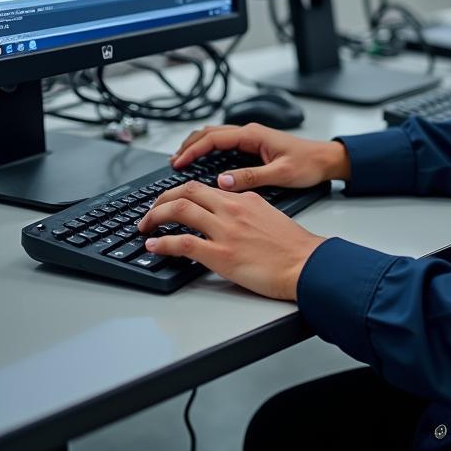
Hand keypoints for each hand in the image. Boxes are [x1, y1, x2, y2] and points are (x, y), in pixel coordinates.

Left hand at [136, 180, 326, 300]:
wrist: (306, 263)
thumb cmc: (292, 245)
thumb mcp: (268, 214)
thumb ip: (245, 208)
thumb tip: (226, 211)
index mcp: (242, 198)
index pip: (201, 187)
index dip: (178, 192)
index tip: (168, 201)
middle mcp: (231, 209)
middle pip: (186, 192)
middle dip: (161, 200)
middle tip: (150, 212)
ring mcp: (225, 231)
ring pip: (180, 210)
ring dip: (155, 217)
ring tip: (144, 227)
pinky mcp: (222, 255)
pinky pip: (184, 243)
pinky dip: (164, 243)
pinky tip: (153, 246)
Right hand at [171, 123, 350, 191]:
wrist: (326, 159)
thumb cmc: (308, 164)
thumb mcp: (280, 174)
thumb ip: (251, 177)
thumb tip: (223, 181)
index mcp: (254, 135)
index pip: (214, 138)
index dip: (193, 150)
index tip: (178, 163)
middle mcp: (250, 133)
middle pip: (210, 133)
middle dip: (188, 146)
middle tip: (173, 163)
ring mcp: (252, 137)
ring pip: (216, 135)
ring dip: (197, 145)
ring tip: (181, 160)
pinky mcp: (254, 145)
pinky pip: (225, 143)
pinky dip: (209, 149)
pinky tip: (203, 161)